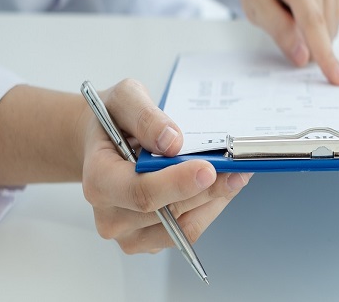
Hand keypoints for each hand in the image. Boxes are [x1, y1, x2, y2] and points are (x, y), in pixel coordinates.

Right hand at [79, 79, 250, 253]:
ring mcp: (130, 233)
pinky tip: (221, 185)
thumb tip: (172, 141)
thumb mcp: (125, 99)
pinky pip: (187, 231)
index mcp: (99, 180)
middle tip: (239, 168)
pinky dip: (210, 207)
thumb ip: (144, 116)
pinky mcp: (150, 240)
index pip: (140, 191)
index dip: (177, 184)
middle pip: (169, 211)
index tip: (208, 169)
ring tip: (236, 174)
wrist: (105, 140)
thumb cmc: (113, 120)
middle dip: (209, 189)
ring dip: (215, 200)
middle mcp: (111, 215)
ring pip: (184, 228)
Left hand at [238, 0, 338, 84]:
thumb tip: (303, 57)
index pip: (312, 20)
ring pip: (332, 22)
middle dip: (306, 37)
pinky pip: (336, 11)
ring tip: (293, 2)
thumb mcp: (252, 2)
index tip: (337, 77)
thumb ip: (278, 29)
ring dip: (314, 26)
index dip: (324, 52)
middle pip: (323, 26)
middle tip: (284, 15)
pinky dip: (321, 15)